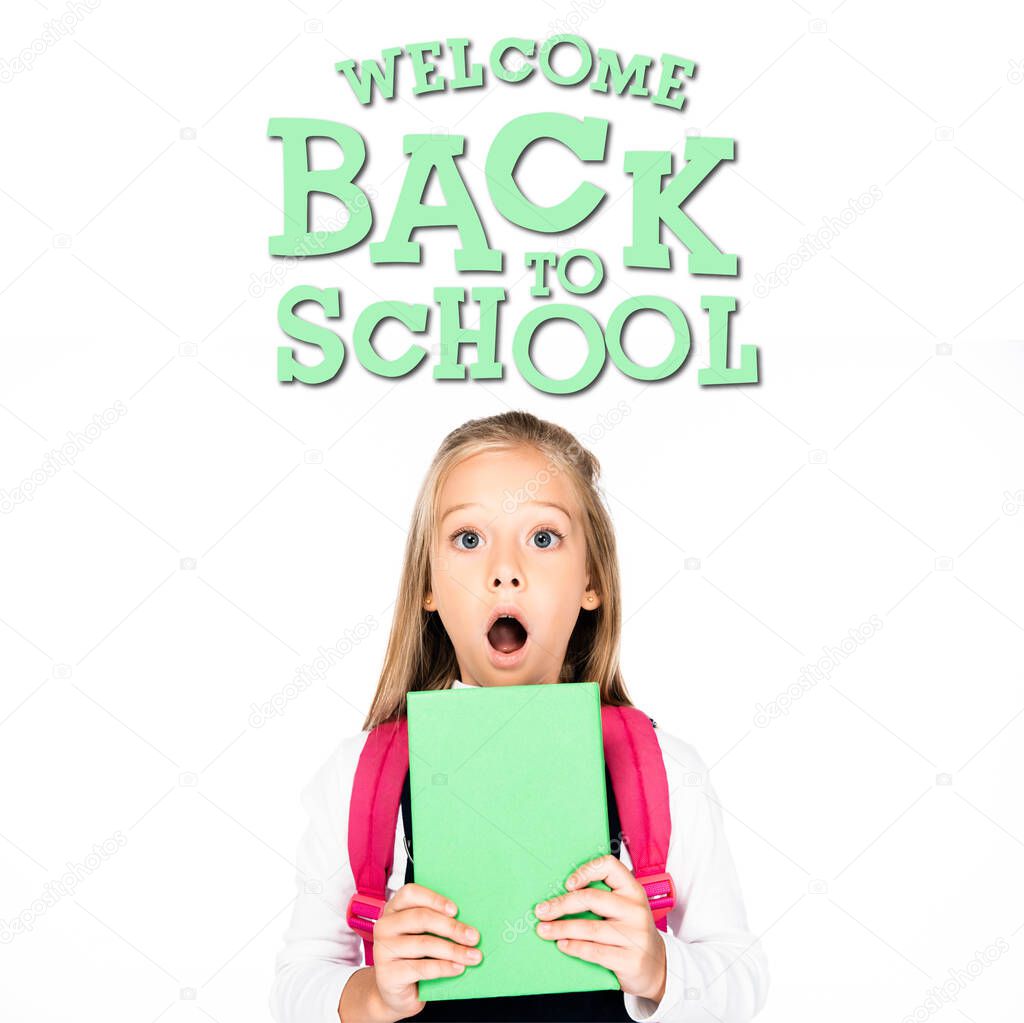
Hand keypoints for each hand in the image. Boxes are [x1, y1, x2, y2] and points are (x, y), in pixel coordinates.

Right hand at [370, 882, 482, 1019]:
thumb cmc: (413, 958)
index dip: (434, 899)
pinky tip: (458, 968)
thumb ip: (435, 923)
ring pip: (424, 944)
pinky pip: (422, 968)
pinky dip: (445, 967)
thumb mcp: (420, 935)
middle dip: (451, 927)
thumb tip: (466, 922)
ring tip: (473, 956)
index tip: (456, 910)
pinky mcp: (388, 975)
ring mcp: (383, 950)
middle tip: (474, 936)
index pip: (410, 893)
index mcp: (393, 909)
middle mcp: (384, 926)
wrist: (395, 994)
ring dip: (453, 950)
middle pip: (420, 918)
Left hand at [533, 854, 666, 1004]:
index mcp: (633, 890)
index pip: (610, 867)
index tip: (567, 883)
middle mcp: (636, 910)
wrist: (658, 967)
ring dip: (561, 928)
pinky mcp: (630, 959)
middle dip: (561, 904)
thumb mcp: (626, 909)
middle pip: (592, 899)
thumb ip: (603, 898)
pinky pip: (595, 951)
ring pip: (589, 928)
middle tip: (541, 910)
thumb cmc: (632, 932)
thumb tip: (561, 895)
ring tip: (543, 929)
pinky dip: (574, 947)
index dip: (586, 871)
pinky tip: (562, 945)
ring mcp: (635, 935)